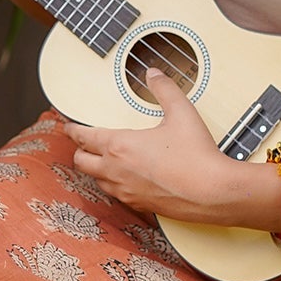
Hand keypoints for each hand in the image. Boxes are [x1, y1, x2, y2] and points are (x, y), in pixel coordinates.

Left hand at [64, 70, 258, 223]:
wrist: (212, 193)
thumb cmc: (197, 155)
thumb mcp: (181, 113)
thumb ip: (165, 89)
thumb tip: (154, 74)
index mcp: (119, 146)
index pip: (84, 137)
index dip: (73, 130)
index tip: (68, 126)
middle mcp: (116, 171)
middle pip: (81, 162)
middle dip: (79, 150)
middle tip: (83, 143)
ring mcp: (126, 191)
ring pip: (97, 180)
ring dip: (95, 169)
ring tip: (102, 159)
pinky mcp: (139, 206)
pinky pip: (116, 195)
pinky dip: (113, 184)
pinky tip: (125, 178)